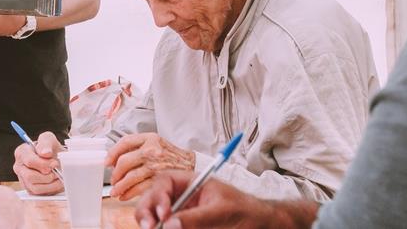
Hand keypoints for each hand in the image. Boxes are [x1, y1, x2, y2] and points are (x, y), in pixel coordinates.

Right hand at [13, 131, 63, 194]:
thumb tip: (45, 153)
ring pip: (35, 187)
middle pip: (30, 176)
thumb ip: (46, 142)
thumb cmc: (50, 148)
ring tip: (58, 176)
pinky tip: (56, 182)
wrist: (55, 158)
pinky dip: (50, 189)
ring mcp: (23, 179)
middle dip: (47, 175)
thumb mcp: (49, 139)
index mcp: (21, 152)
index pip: (29, 161)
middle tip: (56, 171)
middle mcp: (19, 167)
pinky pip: (39, 194)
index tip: (54, 163)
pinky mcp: (29, 189)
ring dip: (50, 183)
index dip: (43, 164)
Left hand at [107, 133, 193, 200]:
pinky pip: (140, 188)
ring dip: (120, 186)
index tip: (107, 162)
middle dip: (115, 174)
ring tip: (116, 191)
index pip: (125, 142)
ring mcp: (156, 165)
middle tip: (113, 180)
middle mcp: (152, 150)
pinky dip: (129, 193)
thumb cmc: (170, 154)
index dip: (112, 153)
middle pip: (124, 161)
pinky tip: (125, 195)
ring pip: (130, 177)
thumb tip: (114, 160)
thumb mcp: (155, 142)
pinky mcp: (160, 179)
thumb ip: (136, 147)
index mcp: (150, 138)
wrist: (191, 163)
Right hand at [134, 170, 275, 228]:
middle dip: (146, 211)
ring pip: (156, 217)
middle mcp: (182, 198)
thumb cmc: (246, 211)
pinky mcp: (184, 226)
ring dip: (149, 222)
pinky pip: (169, 226)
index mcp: (191, 183)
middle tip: (149, 227)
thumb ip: (197, 217)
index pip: (165, 182)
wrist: (261, 224)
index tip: (164, 213)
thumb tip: (170, 224)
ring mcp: (182, 214)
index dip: (159, 196)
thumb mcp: (222, 212)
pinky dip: (161, 228)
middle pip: (153, 199)